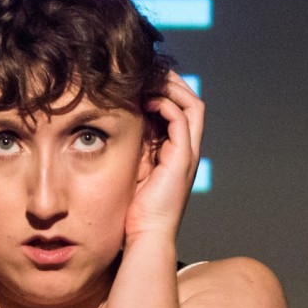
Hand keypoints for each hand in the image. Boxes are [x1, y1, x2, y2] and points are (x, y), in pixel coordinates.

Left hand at [125, 72, 204, 241]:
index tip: (143, 81)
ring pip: (193, 106)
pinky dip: (166, 104)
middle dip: (173, 82)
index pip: (181, 109)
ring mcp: (187, 153)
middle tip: (150, 71)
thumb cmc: (134, 210)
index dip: (167, 91)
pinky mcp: (182, 159)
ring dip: (173, 88)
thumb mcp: (132, 168)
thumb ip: (133, 147)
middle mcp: (187, 149)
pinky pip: (180, 120)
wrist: (146, 236)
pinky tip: (145, 101)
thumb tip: (115, 123)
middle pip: (192, 102)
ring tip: (149, 79)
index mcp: (177, 151)